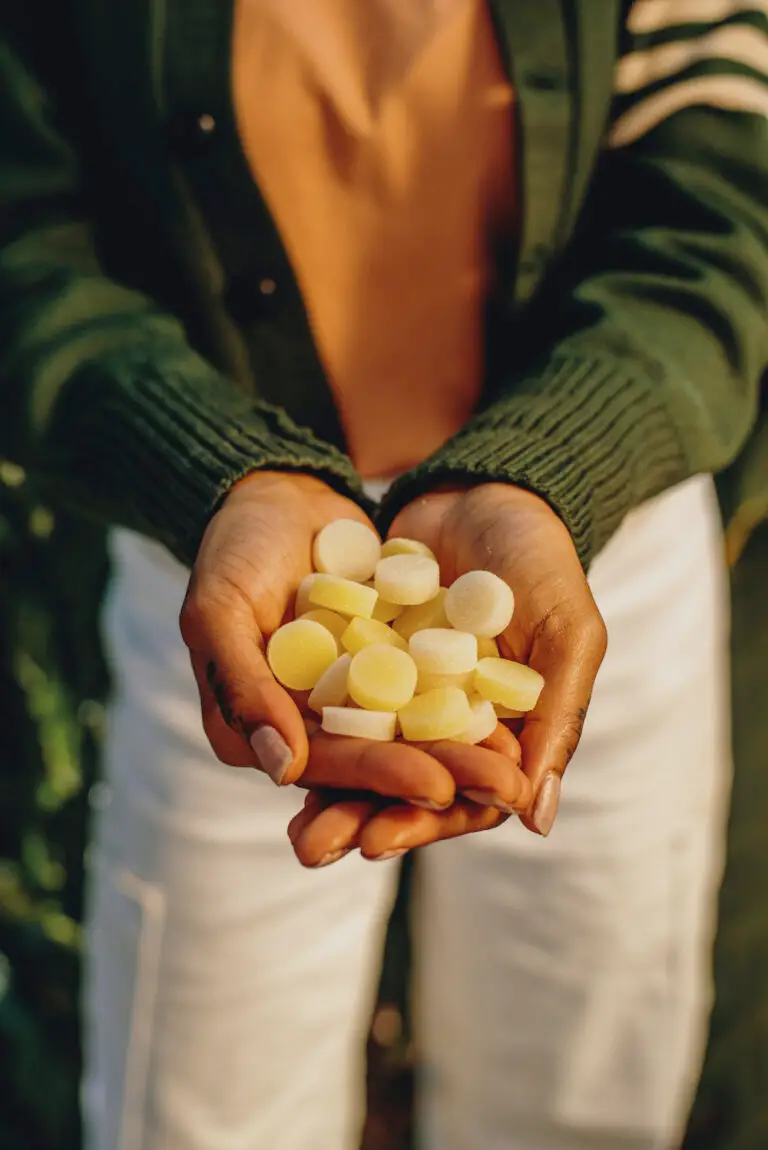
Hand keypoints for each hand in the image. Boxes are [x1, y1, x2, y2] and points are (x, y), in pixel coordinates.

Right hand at [179, 472, 531, 812]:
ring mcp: (347, 699)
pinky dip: (465, 707)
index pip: (323, 763)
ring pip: (409, 736)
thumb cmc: (232, 547)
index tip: (439, 786)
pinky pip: (427, 692)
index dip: (381, 776)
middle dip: (439, 778)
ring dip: (461, 755)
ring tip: (516, 770)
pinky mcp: (384, 668)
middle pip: (376, 761)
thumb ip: (241, 686)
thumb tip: (283, 770)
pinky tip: (513, 718)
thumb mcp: (218, 609)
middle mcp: (303, 726)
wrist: (278, 492)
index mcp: (253, 730)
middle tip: (503, 790)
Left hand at [293, 483, 605, 857]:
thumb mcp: (568, 634)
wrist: (487, 489)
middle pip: (403, 788)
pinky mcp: (364, 658)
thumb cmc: (544, 564)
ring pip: (364, 753)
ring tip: (288, 818)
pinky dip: (306, 720)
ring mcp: (404, 693)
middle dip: (359, 816)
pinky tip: (272, 738)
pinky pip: (333, 698)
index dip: (423, 822)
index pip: (464, 798)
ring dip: (329, 787)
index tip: (379, 839)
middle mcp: (449, 725)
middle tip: (311, 846)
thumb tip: (536, 819)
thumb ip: (558, 718)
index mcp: (504, 735)